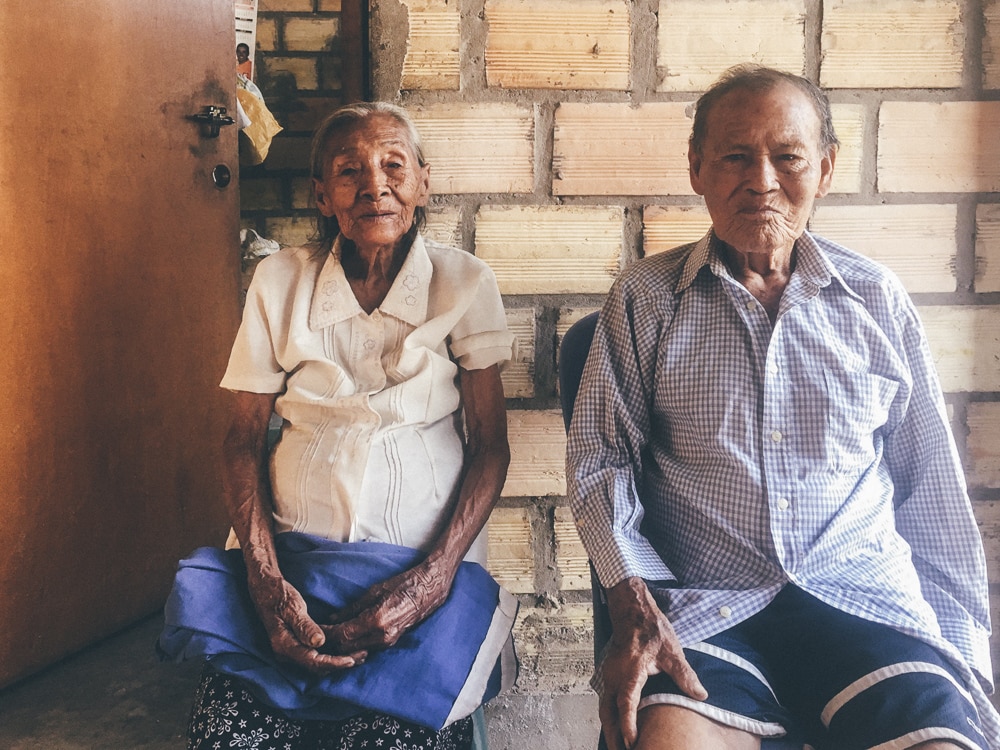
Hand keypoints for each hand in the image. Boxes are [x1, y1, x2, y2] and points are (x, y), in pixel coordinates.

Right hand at [248, 572, 366, 672]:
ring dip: (336, 661)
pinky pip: (313, 656)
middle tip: (362, 657)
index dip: (333, 663)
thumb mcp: (293, 606)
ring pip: (315, 664)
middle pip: (315, 667)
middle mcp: (285, 653)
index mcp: (284, 644)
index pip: (312, 662)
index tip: (351, 660)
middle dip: (339, 664)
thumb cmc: (278, 594)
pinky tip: (343, 650)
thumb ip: (305, 626)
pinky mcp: (293, 646)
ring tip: (358, 654)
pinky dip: (329, 656)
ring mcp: (288, 651)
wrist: (264, 588)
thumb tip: (319, 642)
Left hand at [322, 560, 452, 653]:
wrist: (430, 588)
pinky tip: (350, 635)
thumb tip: (334, 618)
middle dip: (332, 643)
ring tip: (333, 634)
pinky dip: (356, 644)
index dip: (326, 634)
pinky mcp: (392, 642)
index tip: (316, 629)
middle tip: (321, 633)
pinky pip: (368, 648)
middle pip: (346, 649)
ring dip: (343, 645)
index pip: (342, 636)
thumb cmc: (404, 584)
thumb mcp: (374, 591)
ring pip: (356, 652)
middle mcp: (382, 636)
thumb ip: (353, 608)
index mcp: (375, 620)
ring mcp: (388, 642)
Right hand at [600, 578, 706, 749]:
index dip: (628, 727)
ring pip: (604, 708)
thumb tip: (700, 695)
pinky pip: (605, 700)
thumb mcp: (672, 651)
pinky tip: (616, 724)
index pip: (626, 705)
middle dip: (614, 736)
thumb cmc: (650, 628)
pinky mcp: (609, 674)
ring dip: (610, 728)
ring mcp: (608, 675)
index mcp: (630, 672)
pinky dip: (609, 716)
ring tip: (618, 746)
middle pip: (608, 713)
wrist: (631, 610)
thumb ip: (685, 675)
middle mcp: (614, 676)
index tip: (632, 744)